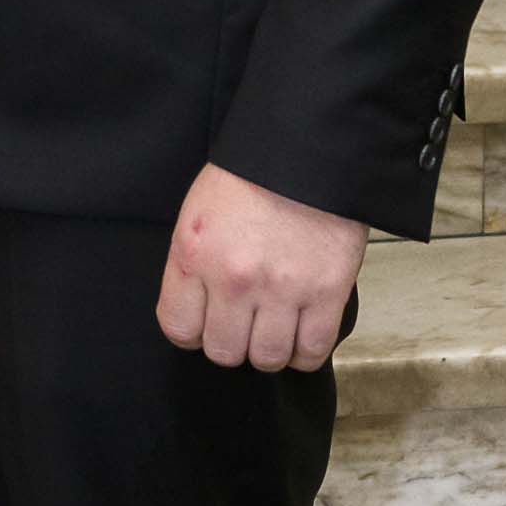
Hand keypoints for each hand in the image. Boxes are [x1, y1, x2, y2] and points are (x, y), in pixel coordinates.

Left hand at [157, 163, 365, 371]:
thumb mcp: (198, 212)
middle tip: (244, 322)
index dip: (193, 332)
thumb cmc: (253, 174)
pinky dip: (306, 352)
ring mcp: (282, 289)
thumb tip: (198, 310)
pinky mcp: (327, 292)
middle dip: (232, 343)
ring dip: (270, 350)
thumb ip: (192, 264)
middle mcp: (234, 278)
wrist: (310, 147)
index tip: (206, 323)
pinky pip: (312, 351)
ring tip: (275, 328)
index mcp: (195, 253)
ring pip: (268, 358)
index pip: (179, 329)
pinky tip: (303, 335)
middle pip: (224, 352)